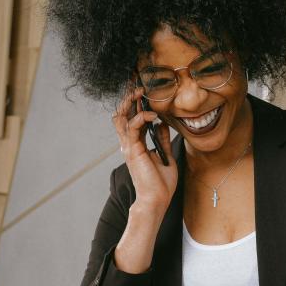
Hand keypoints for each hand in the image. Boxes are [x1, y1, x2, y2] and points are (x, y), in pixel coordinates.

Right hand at [112, 87, 177, 212]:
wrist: (156, 200)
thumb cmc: (160, 184)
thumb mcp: (165, 157)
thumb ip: (161, 140)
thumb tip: (162, 123)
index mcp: (135, 145)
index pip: (130, 119)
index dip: (134, 104)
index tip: (143, 91)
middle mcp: (128, 144)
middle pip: (121, 115)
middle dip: (127, 98)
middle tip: (138, 85)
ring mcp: (128, 147)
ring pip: (121, 117)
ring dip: (130, 102)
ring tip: (141, 93)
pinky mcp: (133, 150)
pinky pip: (133, 127)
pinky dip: (142, 117)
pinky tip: (153, 115)